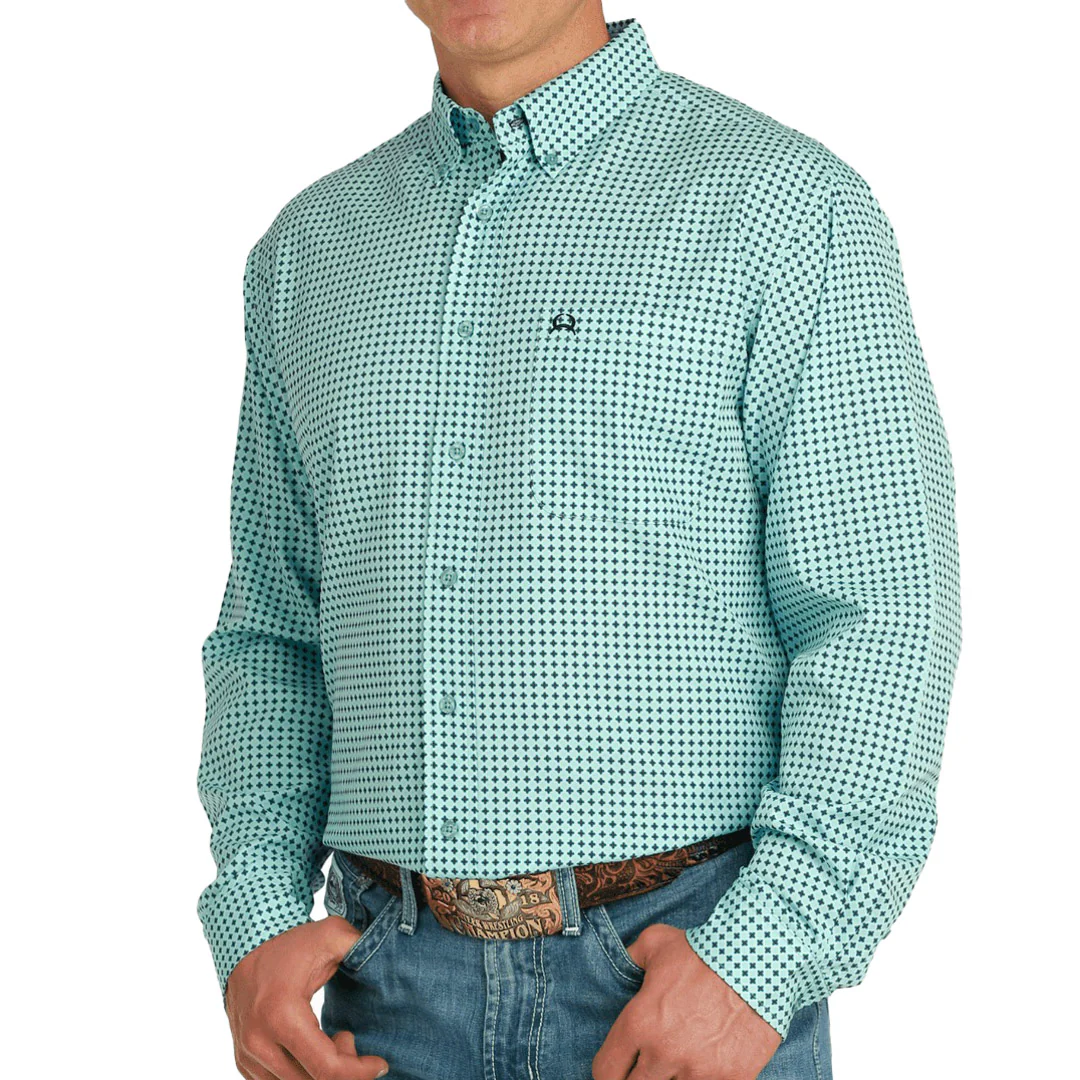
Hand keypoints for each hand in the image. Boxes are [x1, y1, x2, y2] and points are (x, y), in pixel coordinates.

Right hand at [224, 915, 389, 1079]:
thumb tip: (388, 958)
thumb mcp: (331, 935)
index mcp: (281, 1015)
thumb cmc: (291, 944)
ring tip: (331, 1039)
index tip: (380, 1063)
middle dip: (343, 1069)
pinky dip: (303, 1073)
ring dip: (321, 1072)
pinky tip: (313, 1047)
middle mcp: (259, 1042)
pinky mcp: (244, 1061)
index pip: (326, 1068)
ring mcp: (248, 1055)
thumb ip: (360, 946)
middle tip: (350, 1038)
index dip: (360, 1073)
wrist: (245, 947)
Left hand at [592, 923, 781, 1079]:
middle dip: (635, 1078)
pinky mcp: (731, 1079)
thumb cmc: (703, 950)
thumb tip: (625, 967)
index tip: (616, 1069)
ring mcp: (698, 1071)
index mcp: (639, 1023)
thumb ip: (632, 959)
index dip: (607, 1072)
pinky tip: (702, 1068)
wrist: (757, 960)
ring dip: (671, 1078)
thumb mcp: (655, 943)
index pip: (606, 1070)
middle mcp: (664, 1053)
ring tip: (677, 1063)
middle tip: (645, 1067)